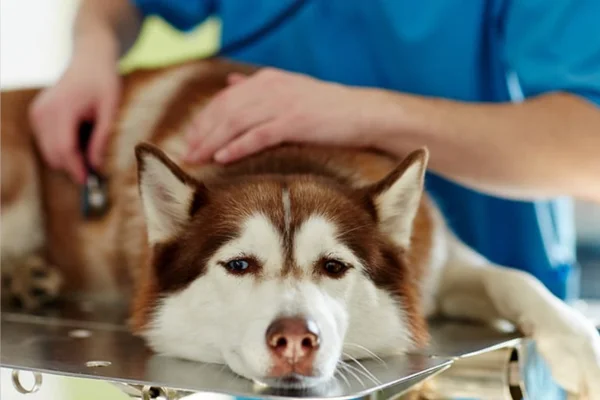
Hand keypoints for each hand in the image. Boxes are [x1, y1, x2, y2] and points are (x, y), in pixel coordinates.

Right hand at [29, 45, 119, 183]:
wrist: (90, 60)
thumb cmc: (104, 82)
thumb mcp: (111, 109)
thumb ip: (103, 137)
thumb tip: (97, 165)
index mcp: (62, 108)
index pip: (65, 149)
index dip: (77, 168)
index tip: (89, 182)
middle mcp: (44, 111)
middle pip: (54, 153)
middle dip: (73, 166)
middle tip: (95, 171)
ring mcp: (37, 113)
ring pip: (49, 151)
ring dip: (68, 157)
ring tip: (91, 146)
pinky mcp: (37, 115)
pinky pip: (47, 142)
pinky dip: (62, 147)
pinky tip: (81, 137)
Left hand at [184, 68, 381, 163]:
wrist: (362, 113)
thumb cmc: (326, 108)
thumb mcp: (289, 89)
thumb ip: (258, 87)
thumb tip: (231, 82)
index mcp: (267, 80)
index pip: (224, 98)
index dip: (204, 120)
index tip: (190, 139)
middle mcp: (270, 87)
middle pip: (225, 110)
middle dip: (202, 132)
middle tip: (187, 154)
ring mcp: (282, 104)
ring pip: (236, 122)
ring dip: (213, 141)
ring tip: (198, 158)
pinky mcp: (295, 121)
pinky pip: (258, 135)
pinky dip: (237, 146)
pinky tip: (222, 158)